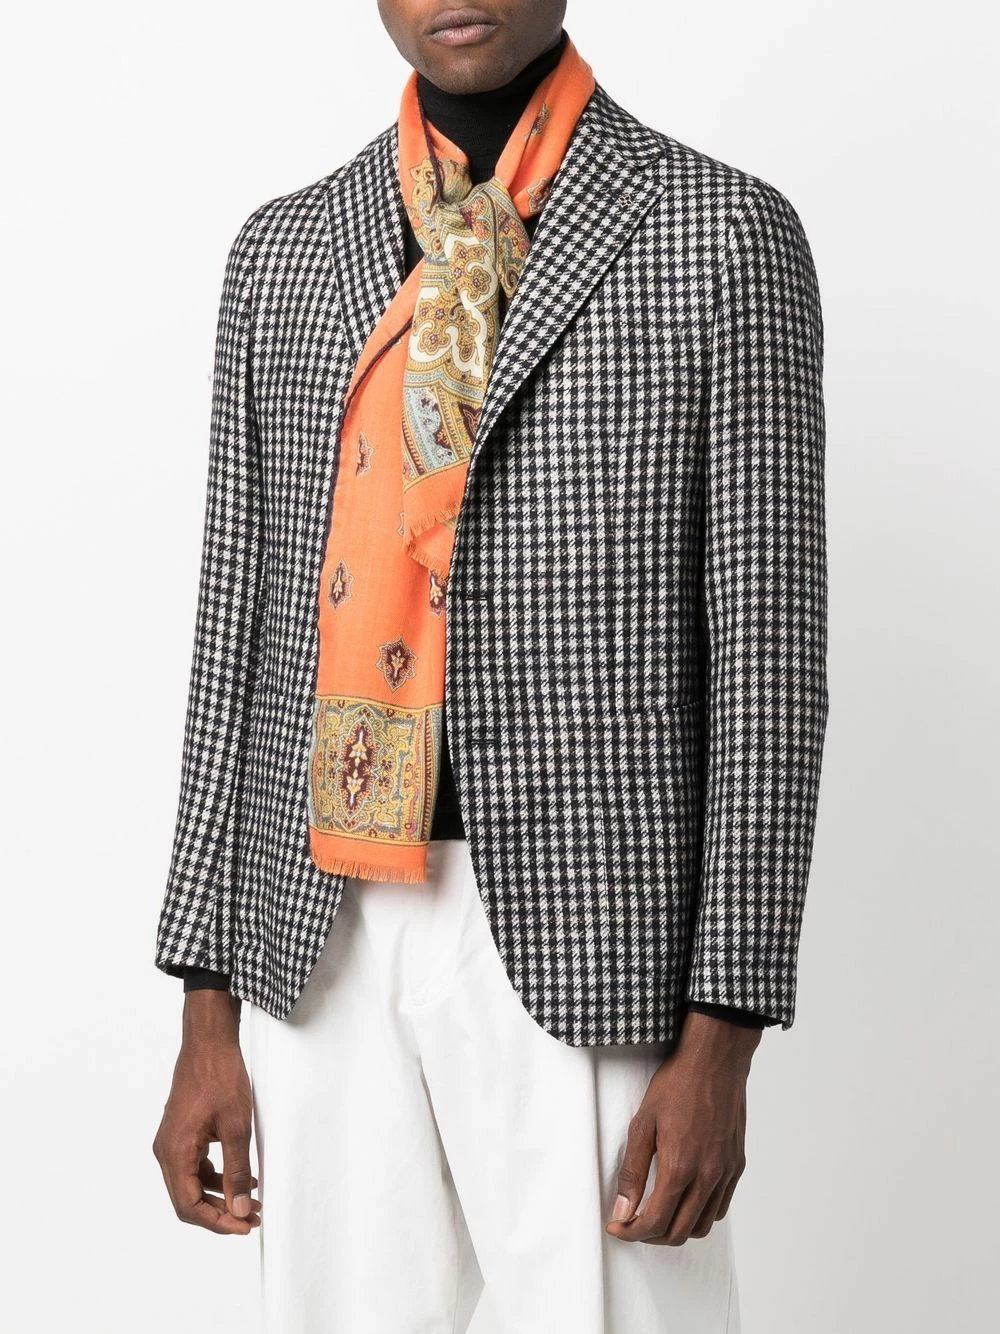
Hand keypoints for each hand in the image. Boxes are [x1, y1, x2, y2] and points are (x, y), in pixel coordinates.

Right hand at [153, 990, 260, 1234]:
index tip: (244, 1227)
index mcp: (174, 1151)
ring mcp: (171, 1141)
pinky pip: (194, 1166)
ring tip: (251, 1200)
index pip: (189, 1205)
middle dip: (220, 1213)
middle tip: (251, 1218)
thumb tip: (239, 1209)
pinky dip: (215, 1176)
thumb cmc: (220, 1076)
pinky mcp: (180, 1133)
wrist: (209, 1041)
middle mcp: (166, 1150)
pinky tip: (241, 1177)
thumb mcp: (236, 1127)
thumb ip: (236, 1171)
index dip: (217, 1222)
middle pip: (187, 1199)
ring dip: (220, 1195)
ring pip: (191, 1184)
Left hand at [605, 1010, 759, 1244]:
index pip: (655, 1221)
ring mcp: (726, 1172)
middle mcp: (708, 1176)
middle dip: (651, 1236)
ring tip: (657, 1214)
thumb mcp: (643, 1123)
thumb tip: (623, 1208)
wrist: (715, 1061)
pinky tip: (684, 1199)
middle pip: (680, 1232)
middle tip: (632, 1223)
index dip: (632, 1232)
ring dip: (677, 1228)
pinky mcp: (736, 1164)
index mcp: (681, 1167)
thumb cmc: (677, 1084)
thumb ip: (633, 1171)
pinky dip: (700, 1214)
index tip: (617, 1226)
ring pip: (703, 1225)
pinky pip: (720, 1206)